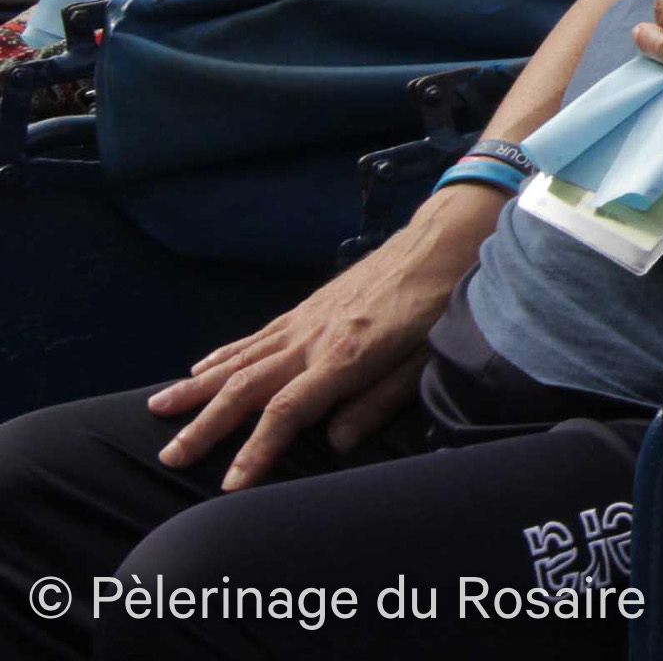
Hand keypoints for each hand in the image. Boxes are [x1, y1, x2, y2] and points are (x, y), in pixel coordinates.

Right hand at [145, 185, 501, 488]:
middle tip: (168, 456)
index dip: (256, 450)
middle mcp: (313, 339)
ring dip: (196, 388)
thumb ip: (378, 402)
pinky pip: (254, 337)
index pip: (287, 412)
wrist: (440, 242)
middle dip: (205, 426)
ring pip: (239, 360)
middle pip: (246, 388)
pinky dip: (222, 354)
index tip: (228, 484)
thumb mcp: (424, 361)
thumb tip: (337, 442)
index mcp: (345, 357)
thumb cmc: (440, 306)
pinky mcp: (306, 308)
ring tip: (158, 411)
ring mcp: (305, 321)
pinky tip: (198, 367)